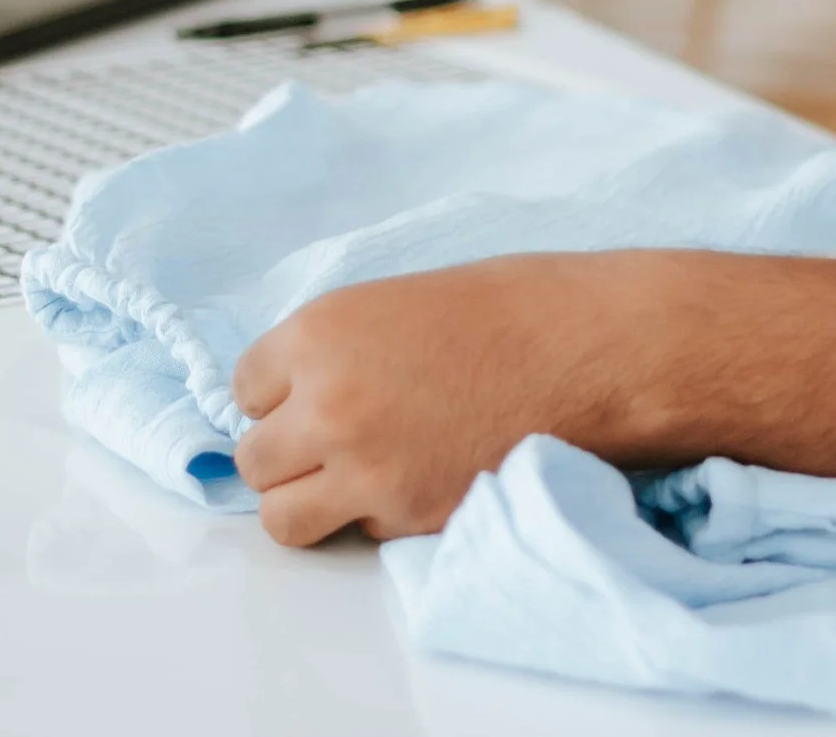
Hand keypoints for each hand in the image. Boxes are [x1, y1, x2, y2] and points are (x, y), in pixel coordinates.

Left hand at [232, 253, 656, 545]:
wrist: (591, 350)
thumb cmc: (511, 309)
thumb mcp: (397, 302)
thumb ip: (336, 349)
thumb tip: (300, 391)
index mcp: (319, 333)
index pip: (244, 388)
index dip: (282, 395)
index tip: (314, 395)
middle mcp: (327, 404)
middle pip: (253, 459)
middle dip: (289, 453)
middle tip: (336, 443)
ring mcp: (366, 469)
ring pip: (281, 518)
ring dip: (311, 502)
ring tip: (355, 482)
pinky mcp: (409, 517)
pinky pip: (357, 534)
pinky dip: (379, 518)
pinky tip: (422, 480)